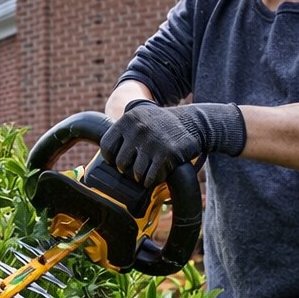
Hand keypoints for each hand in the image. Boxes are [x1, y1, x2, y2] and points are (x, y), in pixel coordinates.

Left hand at [100, 100, 245, 188]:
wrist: (193, 123)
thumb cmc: (163, 125)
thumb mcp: (141, 118)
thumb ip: (124, 131)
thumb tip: (105, 155)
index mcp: (128, 119)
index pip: (106, 145)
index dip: (110, 157)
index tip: (115, 162)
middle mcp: (138, 129)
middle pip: (120, 162)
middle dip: (127, 169)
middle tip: (135, 168)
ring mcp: (152, 141)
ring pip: (136, 172)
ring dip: (141, 176)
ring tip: (148, 170)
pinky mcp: (166, 153)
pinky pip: (150, 176)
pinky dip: (152, 179)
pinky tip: (157, 173)